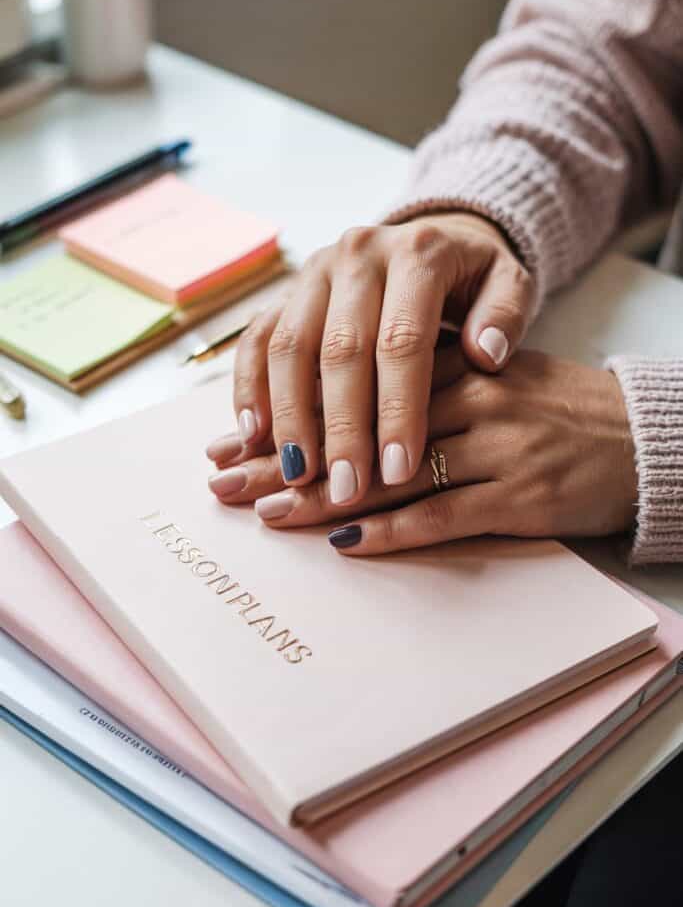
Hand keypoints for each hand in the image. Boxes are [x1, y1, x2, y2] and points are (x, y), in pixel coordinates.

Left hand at [210, 352, 637, 554]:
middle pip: (357, 424)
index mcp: (453, 361)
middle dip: (284, 455)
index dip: (288, 411)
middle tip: (224, 478)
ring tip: (265, 514)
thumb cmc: (554, 408)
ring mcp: (495, 444)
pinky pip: (444, 514)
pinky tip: (345, 544)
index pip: (352, 383)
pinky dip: (393, 531)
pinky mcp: (520, 493)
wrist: (639, 436)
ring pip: (392, 472)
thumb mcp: (489, 372)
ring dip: (323, 498)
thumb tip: (342, 400)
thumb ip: (423, 377)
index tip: (233, 436)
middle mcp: (469, 395)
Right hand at [223, 212, 534, 509]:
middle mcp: (358, 255)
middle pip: (340, 348)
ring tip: (297, 475)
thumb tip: (488, 355)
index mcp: (417, 254)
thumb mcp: (509, 283)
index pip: (403, 339)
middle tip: (345, 490)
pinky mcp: (286, 290)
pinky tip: (254, 438)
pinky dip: (249, 387)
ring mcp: (314, 270)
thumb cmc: (474, 279)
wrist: (433, 238)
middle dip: (341, 427)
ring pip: (289, 346)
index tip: (399, 470)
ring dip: (289, 416)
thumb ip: (505, 315)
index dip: (398, 409)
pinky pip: (257, 338)